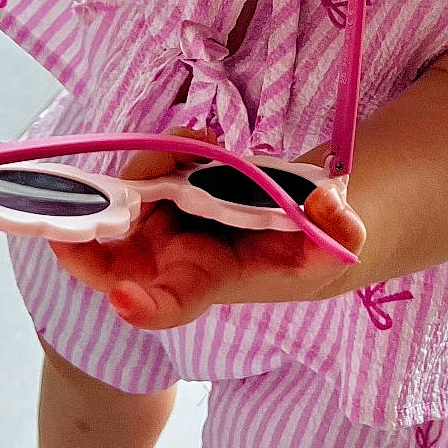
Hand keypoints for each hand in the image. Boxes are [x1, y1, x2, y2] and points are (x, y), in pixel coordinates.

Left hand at [48, 143, 366, 329]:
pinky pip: (137, 174)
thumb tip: (325, 202)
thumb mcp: (333, 250)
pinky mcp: (157, 194)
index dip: (142, 306)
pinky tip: (193, 140)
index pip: (169, 305)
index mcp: (206, 282)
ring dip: (144, 166)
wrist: (287, 235)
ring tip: (189, 145)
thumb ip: (341, 232)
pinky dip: (157, 152)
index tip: (123, 299)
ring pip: (119, 201)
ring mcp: (156, 226)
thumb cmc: (301, 254)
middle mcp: (168, 260)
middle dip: (106, 214)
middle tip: (155, 166)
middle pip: (112, 249)